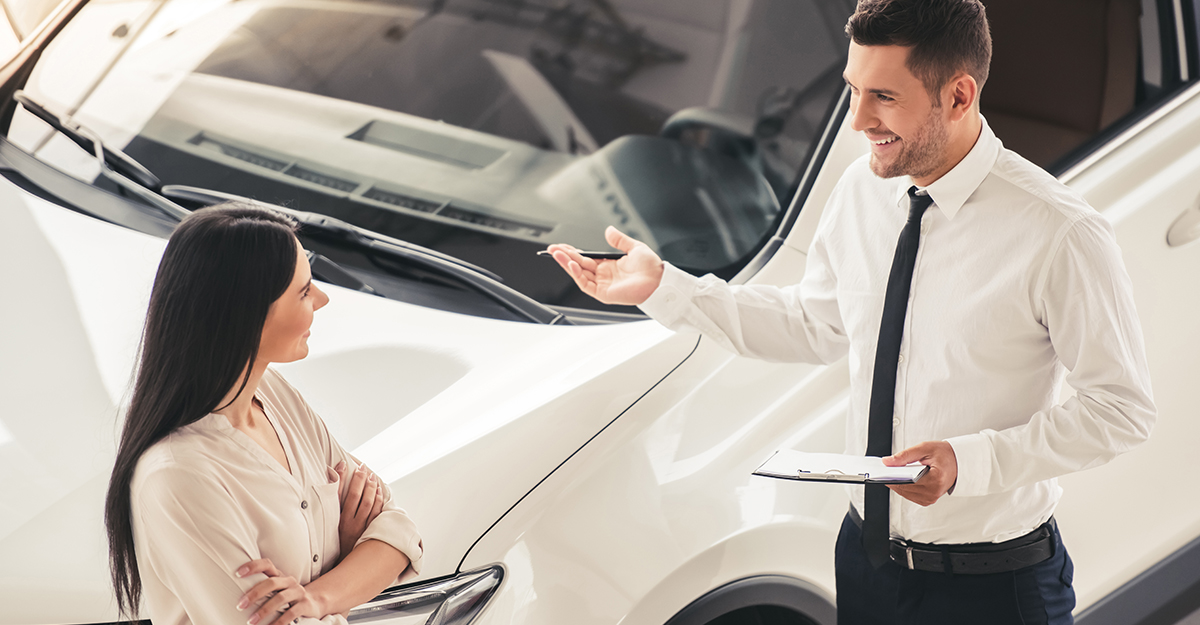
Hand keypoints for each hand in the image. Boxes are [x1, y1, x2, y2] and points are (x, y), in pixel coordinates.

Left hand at [235, 558, 323, 624]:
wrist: (314, 602)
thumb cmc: (287, 596)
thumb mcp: (276, 589)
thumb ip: (262, 588)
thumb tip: (236, 595)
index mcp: (280, 575)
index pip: (267, 564)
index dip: (253, 566)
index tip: (238, 573)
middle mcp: (289, 581)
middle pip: (272, 583)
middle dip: (255, 594)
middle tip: (240, 605)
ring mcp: (298, 592)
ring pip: (280, 599)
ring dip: (264, 611)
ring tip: (251, 621)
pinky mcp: (305, 605)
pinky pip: (291, 613)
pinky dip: (279, 622)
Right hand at [335, 460, 384, 558]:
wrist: (345, 562)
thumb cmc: (337, 539)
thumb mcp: (331, 522)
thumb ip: (333, 501)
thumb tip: (333, 479)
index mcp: (338, 520)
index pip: (341, 495)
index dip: (344, 478)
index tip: (346, 464)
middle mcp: (350, 523)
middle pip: (357, 496)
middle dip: (361, 480)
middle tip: (363, 467)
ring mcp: (362, 528)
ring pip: (369, 504)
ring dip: (371, 488)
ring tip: (372, 476)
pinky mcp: (371, 531)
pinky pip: (377, 514)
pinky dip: (379, 501)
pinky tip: (379, 491)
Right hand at [547, 227, 663, 305]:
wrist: (659, 280)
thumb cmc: (651, 268)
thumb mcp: (634, 247)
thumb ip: (619, 239)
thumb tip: (608, 230)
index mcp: (609, 265)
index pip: (585, 258)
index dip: (573, 252)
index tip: (562, 246)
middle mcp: (603, 275)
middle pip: (578, 265)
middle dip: (564, 256)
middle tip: (552, 248)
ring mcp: (602, 284)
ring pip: (579, 274)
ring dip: (567, 263)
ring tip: (557, 254)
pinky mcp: (604, 293)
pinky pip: (586, 284)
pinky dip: (577, 275)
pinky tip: (571, 265)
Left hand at [884, 441, 957, 506]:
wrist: (959, 461)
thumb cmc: (945, 454)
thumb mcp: (924, 448)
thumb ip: (904, 456)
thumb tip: (887, 462)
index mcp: (935, 480)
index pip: (907, 482)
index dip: (892, 477)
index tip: (881, 473)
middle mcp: (934, 492)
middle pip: (904, 489)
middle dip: (893, 480)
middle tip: (885, 470)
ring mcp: (932, 498)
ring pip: (906, 494)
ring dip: (898, 484)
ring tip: (893, 473)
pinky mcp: (929, 500)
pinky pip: (911, 496)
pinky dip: (905, 488)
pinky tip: (902, 479)